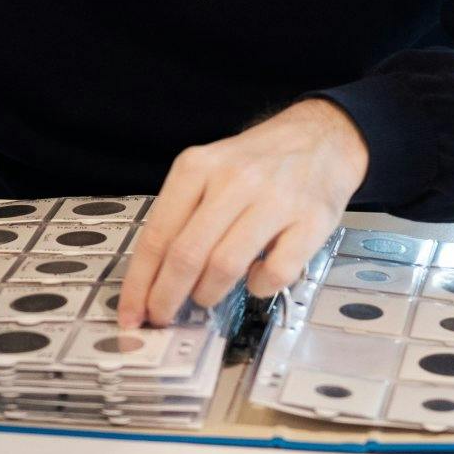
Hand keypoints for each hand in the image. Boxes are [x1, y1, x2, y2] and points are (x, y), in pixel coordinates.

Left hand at [117, 100, 369, 327]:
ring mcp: (275, 200)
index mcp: (198, 166)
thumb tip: (153, 277)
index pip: (157, 235)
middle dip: (166, 298)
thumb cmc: (259, 162)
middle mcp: (234, 180)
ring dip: (208, 294)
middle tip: (162, 317)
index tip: (131, 312)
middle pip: (186, 255)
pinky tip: (255, 278)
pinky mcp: (311, 221)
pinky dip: (258, 287)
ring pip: (224, 266)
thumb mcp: (209, 169)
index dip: (139, 283)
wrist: (321, 136)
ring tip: (206, 296)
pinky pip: (275, 272)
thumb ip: (183, 215)